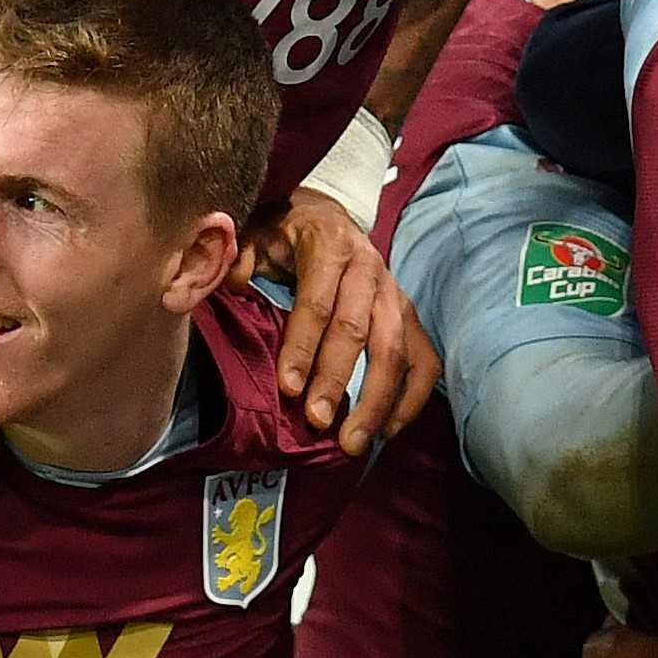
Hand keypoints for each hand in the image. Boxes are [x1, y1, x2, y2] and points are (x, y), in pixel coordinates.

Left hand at [257, 190, 434, 441]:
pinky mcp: (411, 316)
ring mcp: (395, 294)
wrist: (330, 214)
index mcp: (329, 247)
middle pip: (359, 330)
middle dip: (338, 380)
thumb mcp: (258, 233)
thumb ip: (242, 258)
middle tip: (317, 423)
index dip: (303, 346)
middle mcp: (369, 270)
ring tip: (353, 443)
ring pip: (396, 350)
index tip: (288, 388)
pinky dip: (411, 398)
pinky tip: (387, 430)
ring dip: (377, 401)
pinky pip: (424, 361)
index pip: (318, 302)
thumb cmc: (288, 234)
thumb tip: (234, 285)